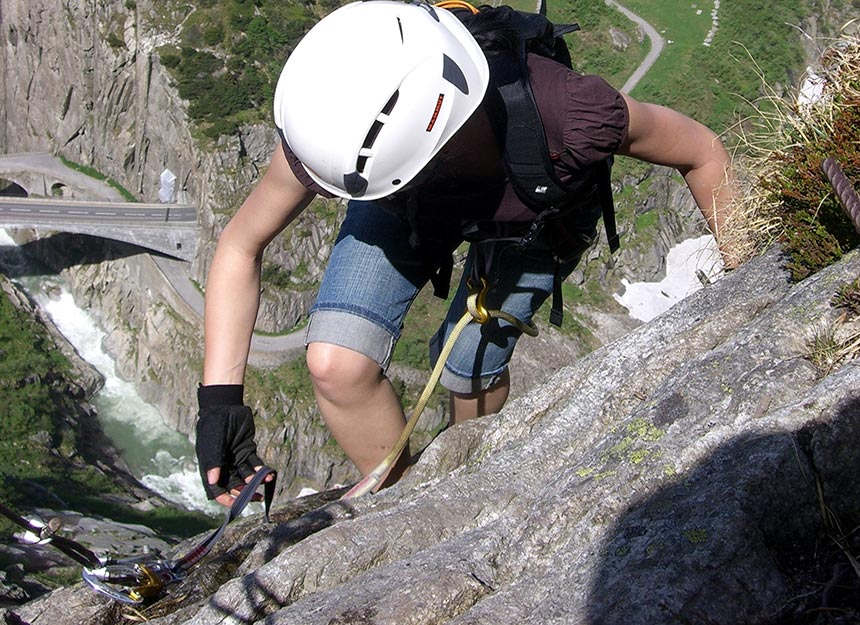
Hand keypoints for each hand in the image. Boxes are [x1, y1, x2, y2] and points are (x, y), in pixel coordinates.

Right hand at [195, 385, 272, 506]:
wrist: (225, 406)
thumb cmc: (214, 424)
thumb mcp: (212, 444)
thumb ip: (213, 462)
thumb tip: (213, 481)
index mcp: (212, 467)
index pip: (217, 490)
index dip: (226, 499)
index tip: (237, 505)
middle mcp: (224, 466)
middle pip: (234, 486)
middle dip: (245, 493)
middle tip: (256, 498)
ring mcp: (236, 458)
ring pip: (246, 476)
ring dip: (255, 482)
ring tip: (265, 483)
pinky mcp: (247, 450)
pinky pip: (255, 464)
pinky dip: (261, 470)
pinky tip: (268, 474)